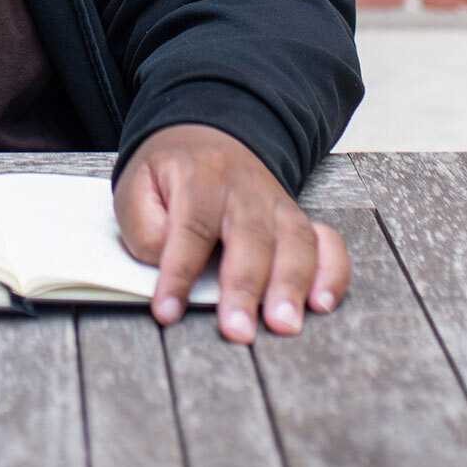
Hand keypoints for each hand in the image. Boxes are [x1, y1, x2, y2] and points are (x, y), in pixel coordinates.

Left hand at [113, 123, 350, 342]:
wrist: (206, 136)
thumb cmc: (169, 173)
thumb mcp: (135, 186)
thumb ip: (143, 227)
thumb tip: (166, 266)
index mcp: (200, 178)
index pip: (191, 229)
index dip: (179, 273)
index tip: (168, 312)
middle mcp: (246, 190)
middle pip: (250, 238)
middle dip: (245, 288)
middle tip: (237, 330)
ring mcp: (278, 204)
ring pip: (294, 242)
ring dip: (292, 286)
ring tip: (284, 325)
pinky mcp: (298, 220)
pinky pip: (327, 243)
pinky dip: (332, 273)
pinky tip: (322, 303)